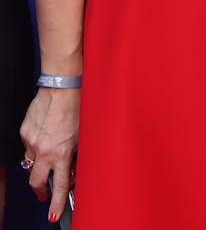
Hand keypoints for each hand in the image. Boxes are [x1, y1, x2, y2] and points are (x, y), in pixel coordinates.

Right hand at [19, 87, 79, 221]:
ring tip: (51, 149)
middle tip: (46, 192)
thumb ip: (76, 156)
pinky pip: (28, 146)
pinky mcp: (24, 132)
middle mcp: (44, 150)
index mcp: (62, 152)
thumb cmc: (78, 106)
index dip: (57, 204)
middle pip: (36, 181)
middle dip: (41, 190)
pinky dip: (36, 145)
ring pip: (31, 162)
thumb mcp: (84, 135)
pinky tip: (46, 134)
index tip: (54, 215)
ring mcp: (31, 141)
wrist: (62, 86)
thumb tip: (72, 171)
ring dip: (40, 162)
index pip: (60, 186)